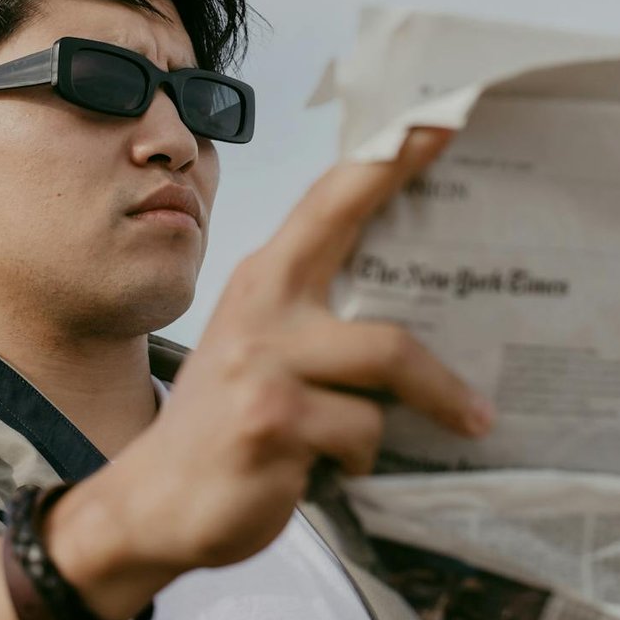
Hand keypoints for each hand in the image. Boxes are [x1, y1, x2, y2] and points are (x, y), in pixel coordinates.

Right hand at [48, 128, 491, 619]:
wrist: (154, 503)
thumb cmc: (226, 422)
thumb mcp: (263, 349)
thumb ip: (321, 317)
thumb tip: (420, 302)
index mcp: (266, 279)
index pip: (328, 200)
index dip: (385, 157)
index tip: (438, 117)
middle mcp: (262, 305)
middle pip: (347, 228)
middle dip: (404, 182)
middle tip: (466, 154)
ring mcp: (264, 362)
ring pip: (389, 358)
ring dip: (431, 399)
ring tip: (462, 419)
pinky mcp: (273, 423)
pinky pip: (366, 431)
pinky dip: (366, 456)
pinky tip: (335, 467)